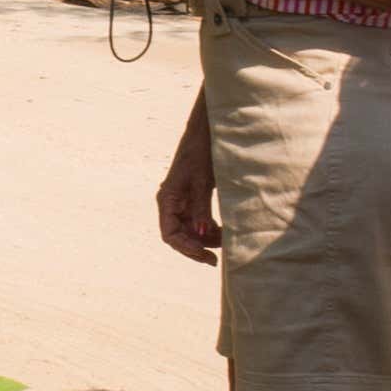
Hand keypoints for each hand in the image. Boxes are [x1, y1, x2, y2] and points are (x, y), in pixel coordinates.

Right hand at [154, 134, 222, 264]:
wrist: (205, 132)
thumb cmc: (200, 152)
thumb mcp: (202, 181)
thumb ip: (201, 208)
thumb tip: (202, 234)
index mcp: (167, 199)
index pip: (170, 234)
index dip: (186, 248)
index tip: (205, 255)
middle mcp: (171, 204)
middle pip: (179, 236)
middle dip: (196, 247)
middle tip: (215, 259)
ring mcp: (182, 202)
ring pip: (190, 230)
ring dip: (204, 240)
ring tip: (223, 243)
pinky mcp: (193, 199)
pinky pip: (198, 221)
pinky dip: (209, 229)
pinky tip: (222, 232)